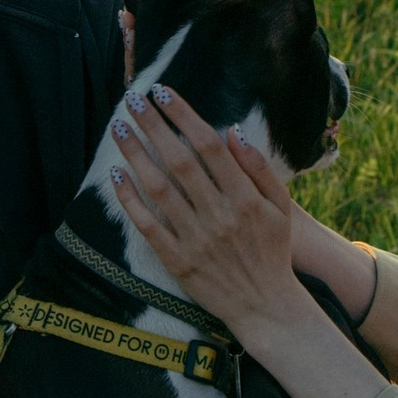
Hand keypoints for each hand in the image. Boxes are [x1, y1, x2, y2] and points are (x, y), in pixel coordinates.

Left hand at [109, 87, 306, 339]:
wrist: (265, 305)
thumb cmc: (272, 251)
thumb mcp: (281, 207)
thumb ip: (259, 168)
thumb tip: (232, 131)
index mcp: (245, 197)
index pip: (208, 146)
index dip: (184, 116)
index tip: (164, 92)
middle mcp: (219, 214)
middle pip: (179, 160)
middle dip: (153, 126)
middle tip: (133, 99)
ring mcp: (196, 238)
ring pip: (159, 188)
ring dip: (135, 154)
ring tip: (118, 127)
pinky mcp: (178, 260)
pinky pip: (148, 225)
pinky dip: (130, 200)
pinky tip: (116, 175)